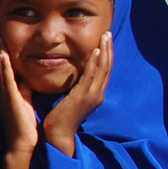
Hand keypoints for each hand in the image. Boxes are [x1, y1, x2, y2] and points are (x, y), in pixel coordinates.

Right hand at [0, 41, 38, 160]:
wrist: (21, 145)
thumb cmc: (25, 127)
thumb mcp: (26, 104)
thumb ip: (25, 91)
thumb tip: (28, 79)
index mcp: (6, 94)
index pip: (5, 72)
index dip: (4, 58)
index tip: (4, 44)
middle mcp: (2, 93)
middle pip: (0, 69)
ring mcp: (4, 96)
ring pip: (1, 72)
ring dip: (0, 56)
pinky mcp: (9, 99)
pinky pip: (6, 80)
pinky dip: (4, 67)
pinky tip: (3, 56)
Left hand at [41, 32, 111, 156]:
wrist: (59, 134)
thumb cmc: (62, 117)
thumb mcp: (72, 98)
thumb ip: (76, 87)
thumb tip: (74, 75)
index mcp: (96, 94)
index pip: (104, 71)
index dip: (107, 55)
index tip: (106, 41)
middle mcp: (98, 94)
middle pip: (107, 68)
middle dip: (108, 50)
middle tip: (107, 34)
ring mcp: (92, 96)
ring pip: (102, 70)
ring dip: (104, 52)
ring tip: (104, 37)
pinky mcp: (83, 97)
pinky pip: (90, 76)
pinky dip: (94, 63)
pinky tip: (95, 52)